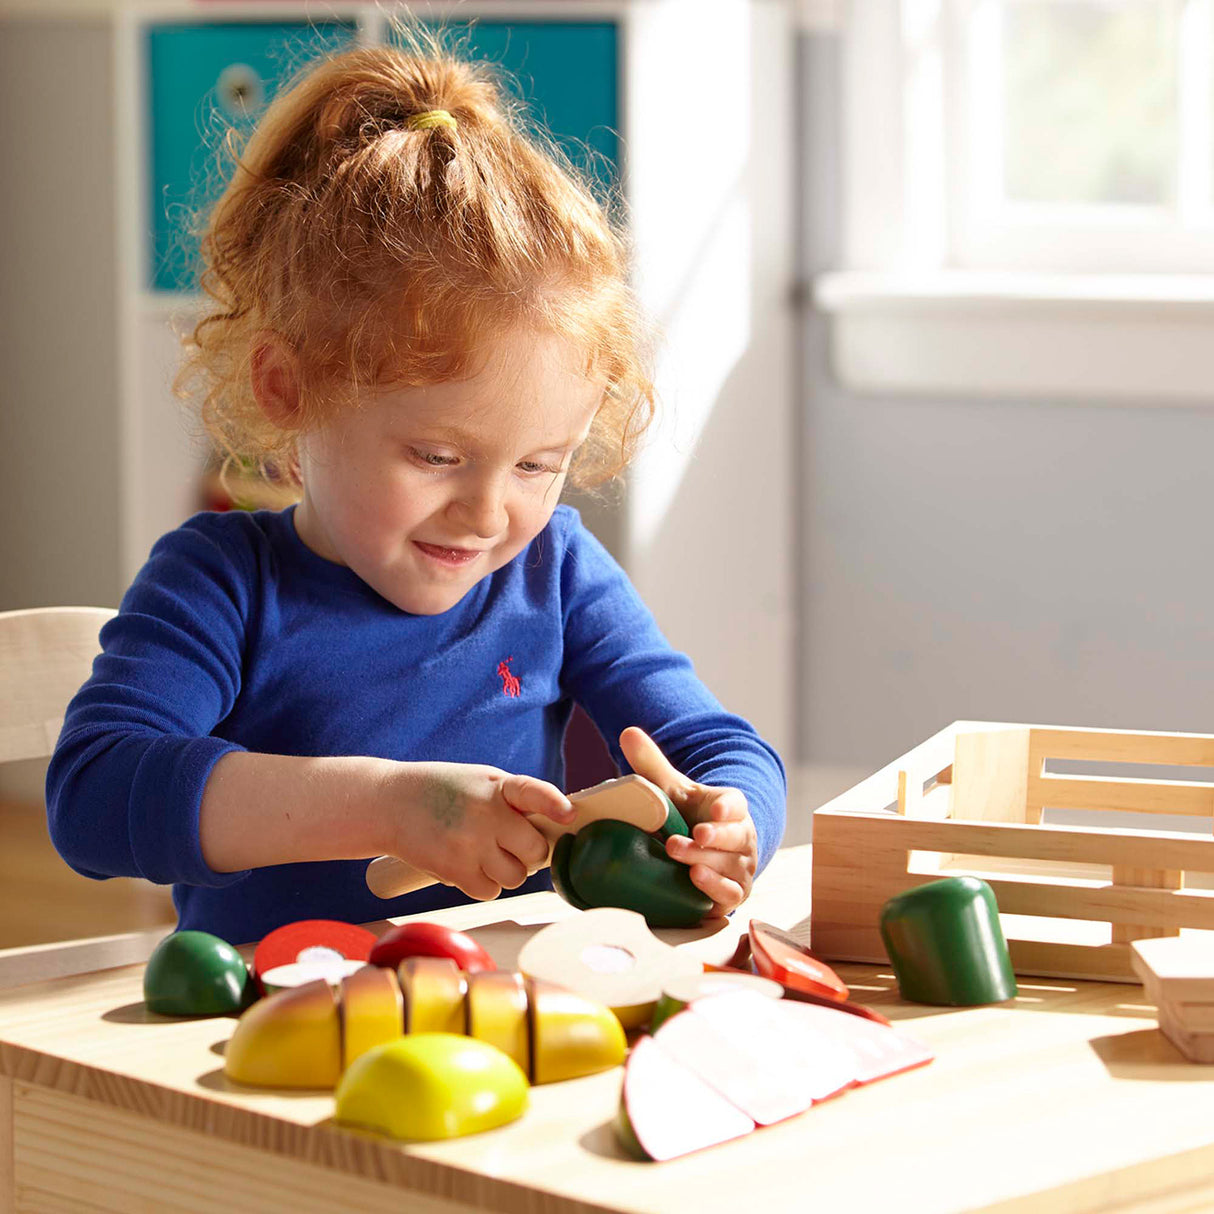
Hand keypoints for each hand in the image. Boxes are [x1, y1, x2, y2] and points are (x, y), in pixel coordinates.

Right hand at [381, 761, 573, 900]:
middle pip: (535, 850)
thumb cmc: (443, 791)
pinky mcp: (453, 871)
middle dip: (531, 851)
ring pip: (516, 877)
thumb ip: (515, 800)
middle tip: (514, 843)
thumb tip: (555, 829)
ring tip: (485, 851)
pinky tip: (469, 864)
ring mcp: (469, 845)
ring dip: (507, 870)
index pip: (532, 792)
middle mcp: (485, 815)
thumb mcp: (481, 781)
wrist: (388, 804)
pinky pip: (490, 891)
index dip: (553, 804)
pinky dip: (485, 884)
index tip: (568, 815)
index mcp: (496, 786)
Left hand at [619, 727, 757, 918]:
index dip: (728, 806)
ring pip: (731, 866)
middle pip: (736, 836)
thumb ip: (652, 763)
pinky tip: (695, 881)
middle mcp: (741, 838)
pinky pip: (731, 893)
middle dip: (716, 836)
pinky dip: (716, 888)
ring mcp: (739, 867)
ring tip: (680, 855)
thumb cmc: (686, 816)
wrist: (697, 854)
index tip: (716, 808)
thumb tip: (628, 733)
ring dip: (707, 861)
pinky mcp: (732, 893)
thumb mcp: (670, 790)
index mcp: (728, 808)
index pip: (736, 804)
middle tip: (695, 834)